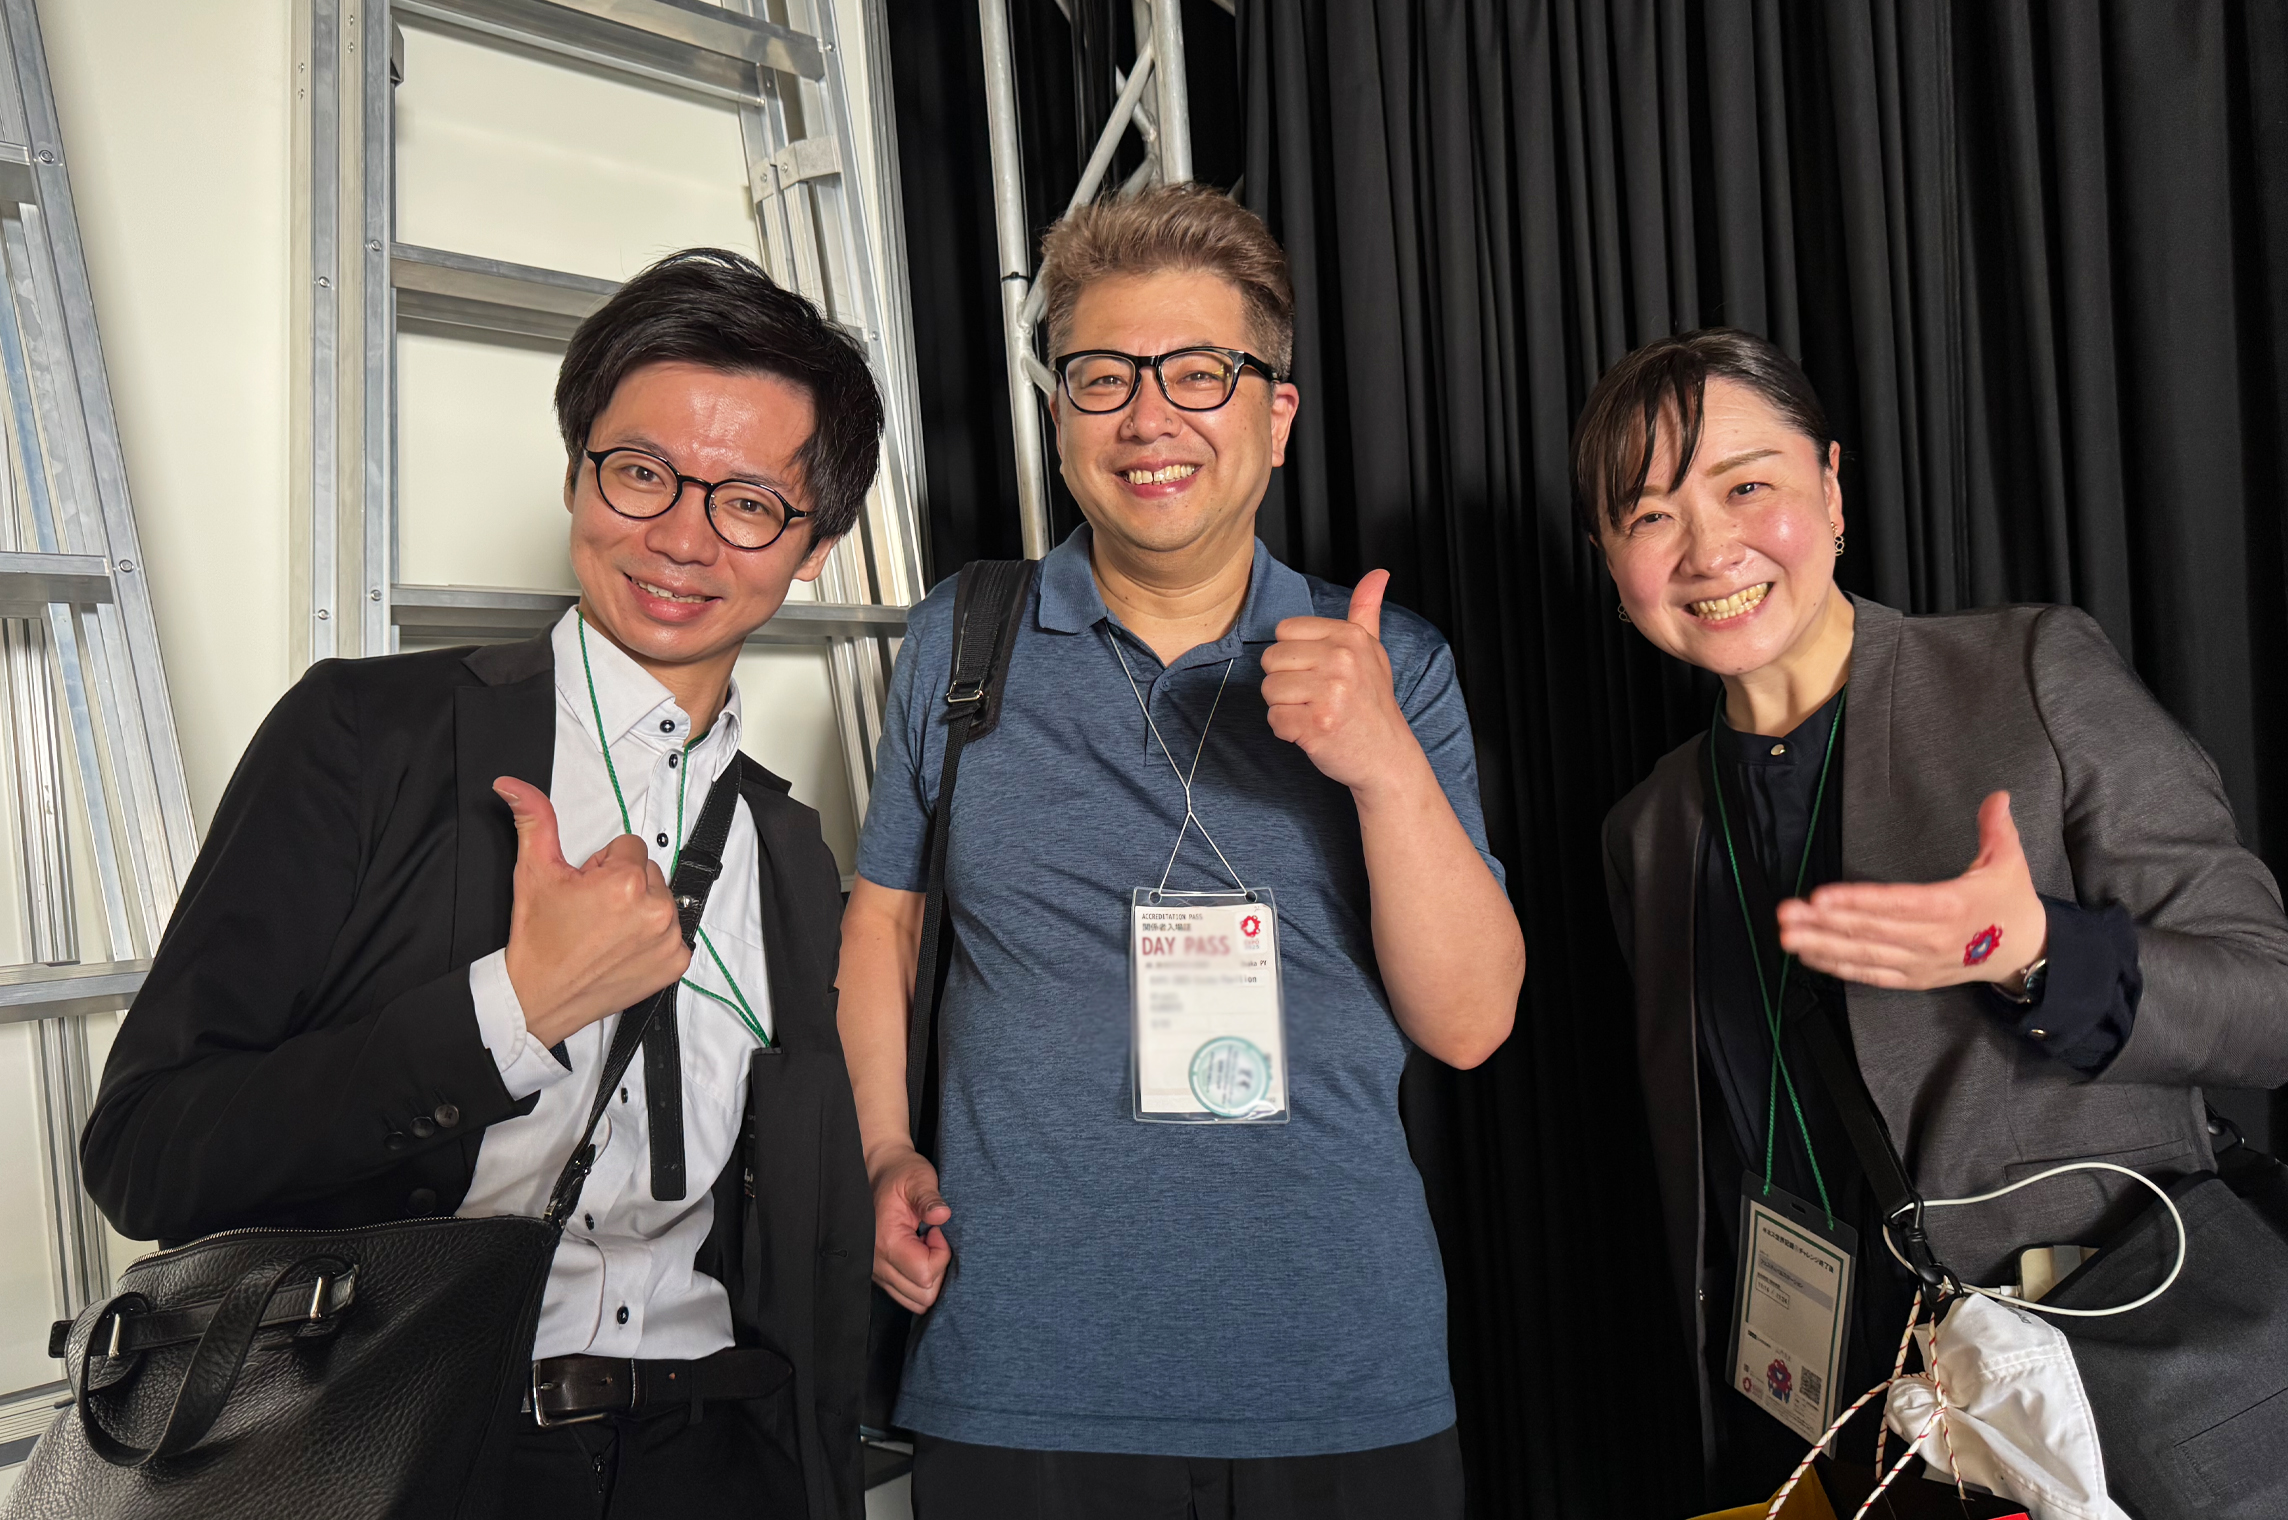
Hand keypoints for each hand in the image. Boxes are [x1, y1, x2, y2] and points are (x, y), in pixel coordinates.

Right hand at [495, 777, 691, 1047]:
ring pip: (661, 900)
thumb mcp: (534, 871)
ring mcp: (669, 940)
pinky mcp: (675, 964)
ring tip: (604, 931)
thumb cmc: (537, 940)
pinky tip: (621, 949)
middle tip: (592, 911)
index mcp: (626, 882)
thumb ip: (534, 819)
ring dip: (638, 909)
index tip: (585, 889)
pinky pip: (674, 933)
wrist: (538, 998)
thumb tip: (513, 785)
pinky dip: (652, 939)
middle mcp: (656, 910)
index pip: (629, 847)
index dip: (602, 866)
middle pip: (647, 872)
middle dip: (622, 885)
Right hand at [870, 1146, 951, 1312]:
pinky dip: (921, 1283)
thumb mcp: (917, 1179)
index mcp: (886, 1241)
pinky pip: (906, 1295)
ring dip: (930, 1279)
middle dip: (938, 1270)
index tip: (937, 1230)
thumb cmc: (901, 1175)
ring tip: (928, 1247)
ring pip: (916, 1301)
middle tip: (935, 1239)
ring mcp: (877, 1272)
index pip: (924, 1274)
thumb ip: (929, 1198)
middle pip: (922, 1295)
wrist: (879, 1173)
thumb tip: (942, 1215)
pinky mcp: (881, 1274)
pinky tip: (921, 1255)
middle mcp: (877, 1264)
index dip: (941, 1255)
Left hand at [1260, 569, 1419, 791]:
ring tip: (1315, 714)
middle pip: (1271, 659)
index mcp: (1350, 637)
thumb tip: (1378, 574)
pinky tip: (1312, 732)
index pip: (1284, 631)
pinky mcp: (1317, 726)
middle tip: (1316, 697)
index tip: (1318, 672)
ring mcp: (1330, 694)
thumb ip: (1366, 610)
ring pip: (1269, 690)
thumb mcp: (1373, 650)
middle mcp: (1341, 661)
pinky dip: (1287, 731)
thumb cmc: (1372, 703)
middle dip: (1285, 682)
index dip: (1294, 656)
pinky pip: (1275, 720)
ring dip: (1285, 708)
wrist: (1386, 756)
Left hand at [1776, 790, 2047, 990]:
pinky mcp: (1914, 979)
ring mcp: (1920, 962)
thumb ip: (1997, 828)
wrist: (2025, 952)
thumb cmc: (2010, 902)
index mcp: (1951, 906)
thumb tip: (1997, 795)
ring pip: (1865, 955)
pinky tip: (1809, 955)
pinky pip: (1872, 975)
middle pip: (1871, 930)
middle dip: (1824, 922)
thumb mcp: (2009, 861)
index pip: (1896, 903)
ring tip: (1787, 935)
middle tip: (1786, 913)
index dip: (1857, 901)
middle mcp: (1931, 938)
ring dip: (1823, 945)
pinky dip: (1839, 967)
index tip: (1821, 896)